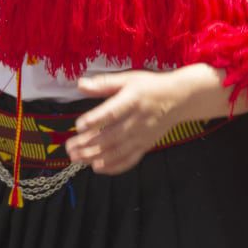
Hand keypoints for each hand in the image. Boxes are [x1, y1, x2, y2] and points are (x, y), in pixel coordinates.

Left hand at [65, 70, 184, 174]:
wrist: (179, 99)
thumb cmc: (150, 86)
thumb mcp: (128, 79)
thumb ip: (104, 83)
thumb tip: (80, 84)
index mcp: (132, 100)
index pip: (112, 112)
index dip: (95, 120)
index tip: (78, 125)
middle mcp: (137, 121)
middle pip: (110, 136)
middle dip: (88, 144)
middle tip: (69, 148)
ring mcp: (142, 136)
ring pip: (116, 151)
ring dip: (95, 157)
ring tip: (76, 159)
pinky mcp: (146, 146)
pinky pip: (129, 160)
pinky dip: (113, 166)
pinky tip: (98, 168)